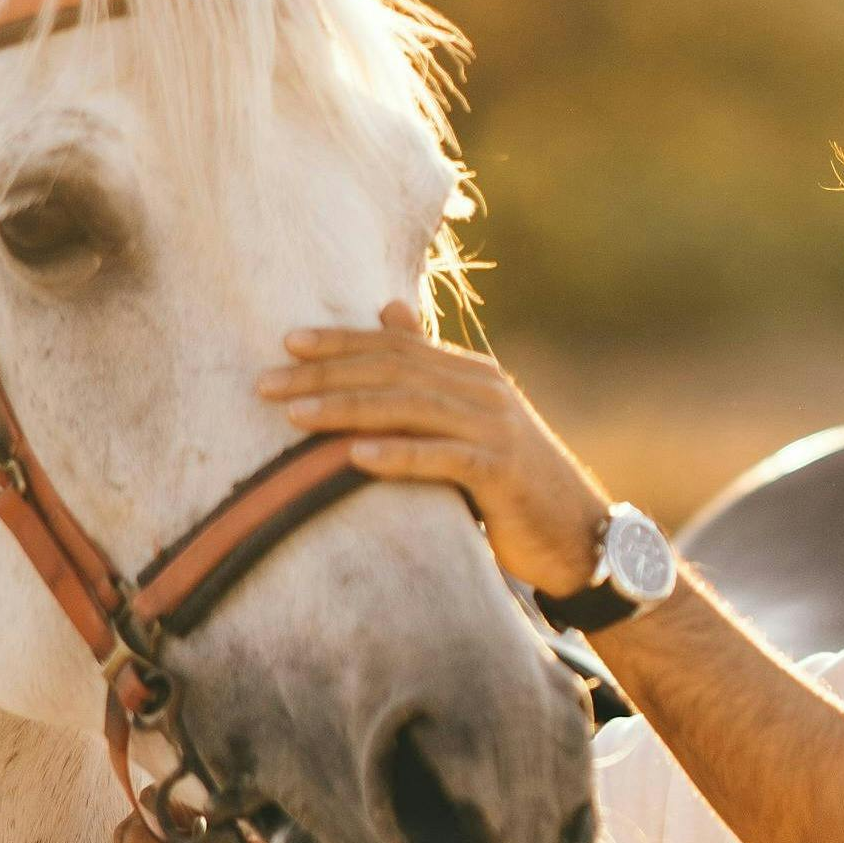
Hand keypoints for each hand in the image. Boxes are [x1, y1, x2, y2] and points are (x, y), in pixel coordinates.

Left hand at [257, 302, 613, 600]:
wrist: (577, 531)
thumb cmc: (511, 479)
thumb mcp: (469, 419)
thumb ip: (429, 372)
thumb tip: (389, 311)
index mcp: (472, 373)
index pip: (397, 346)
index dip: (341, 341)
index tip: (287, 343)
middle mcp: (485, 391)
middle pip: (395, 371)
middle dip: (327, 374)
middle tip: (267, 385)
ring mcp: (496, 430)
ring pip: (411, 408)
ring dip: (348, 409)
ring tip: (295, 416)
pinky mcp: (502, 473)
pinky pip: (444, 457)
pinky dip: (400, 454)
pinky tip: (357, 457)